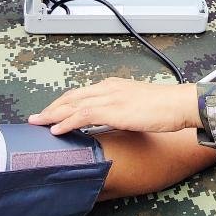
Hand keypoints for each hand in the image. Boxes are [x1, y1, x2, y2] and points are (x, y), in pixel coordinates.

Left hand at [27, 78, 200, 134]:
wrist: (179, 104)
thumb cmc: (165, 107)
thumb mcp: (137, 106)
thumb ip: (122, 110)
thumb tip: (112, 122)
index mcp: (114, 86)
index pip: (81, 93)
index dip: (63, 103)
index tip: (51, 112)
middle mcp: (108, 88)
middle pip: (71, 97)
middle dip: (52, 107)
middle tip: (36, 118)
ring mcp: (109, 98)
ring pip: (72, 105)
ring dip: (53, 115)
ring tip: (38, 124)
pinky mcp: (113, 110)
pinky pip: (82, 116)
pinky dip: (66, 122)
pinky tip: (56, 130)